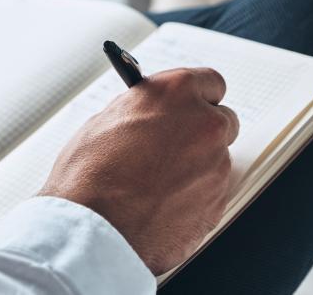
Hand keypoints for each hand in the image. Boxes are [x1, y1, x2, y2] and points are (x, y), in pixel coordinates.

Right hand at [38, 67, 238, 274]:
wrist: (92, 230)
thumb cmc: (89, 174)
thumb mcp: (108, 119)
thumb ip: (143, 110)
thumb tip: (151, 113)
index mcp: (178, 91)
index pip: (211, 82)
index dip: (200, 97)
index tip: (194, 105)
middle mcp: (204, 123)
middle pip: (223, 120)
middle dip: (203, 132)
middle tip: (177, 146)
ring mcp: (216, 164)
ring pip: (217, 159)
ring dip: (197, 166)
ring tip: (159, 183)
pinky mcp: (217, 203)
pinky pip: (212, 193)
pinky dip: (195, 197)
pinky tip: (163, 204)